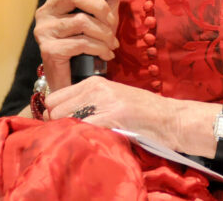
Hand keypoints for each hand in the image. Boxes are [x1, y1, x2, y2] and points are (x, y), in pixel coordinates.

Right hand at [34, 0, 124, 91]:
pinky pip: (81, 42)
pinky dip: (100, 47)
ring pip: (81, 20)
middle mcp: (45, 11)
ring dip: (104, 32)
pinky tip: (106, 54)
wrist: (77, 80)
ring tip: (111, 42)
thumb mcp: (103, 15)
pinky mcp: (49, 50)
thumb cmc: (89, 44)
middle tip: (112, 23)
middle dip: (100, 7)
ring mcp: (44, 31)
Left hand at [45, 76, 173, 142]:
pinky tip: (93, 140)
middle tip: (72, 134)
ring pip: (65, 118)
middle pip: (55, 109)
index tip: (64, 125)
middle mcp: (96, 88)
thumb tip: (61, 114)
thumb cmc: (141, 111)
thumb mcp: (112, 98)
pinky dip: (82, 137)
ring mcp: (103, 102)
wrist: (168, 118)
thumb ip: (89, 102)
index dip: (55, 114)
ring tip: (83, 137)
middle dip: (58, 124)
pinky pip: (82, 128)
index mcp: (94, 82)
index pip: (54, 97)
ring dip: (69, 131)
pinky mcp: (112, 116)